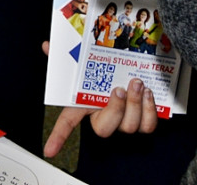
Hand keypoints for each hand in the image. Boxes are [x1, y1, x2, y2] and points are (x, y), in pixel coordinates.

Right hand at [43, 38, 158, 157]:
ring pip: (128, 127)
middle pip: (104, 128)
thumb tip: (47, 46)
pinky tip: (148, 94)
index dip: (58, 137)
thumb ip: (66, 55)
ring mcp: (123, 121)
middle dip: (115, 110)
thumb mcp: (86, 60)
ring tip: (138, 84)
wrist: (136, 70)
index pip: (67, 122)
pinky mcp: (143, 120)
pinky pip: (147, 125)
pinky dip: (149, 110)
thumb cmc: (109, 69)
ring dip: (135, 105)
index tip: (49, 150)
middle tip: (120, 90)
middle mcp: (103, 116)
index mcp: (86, 104)